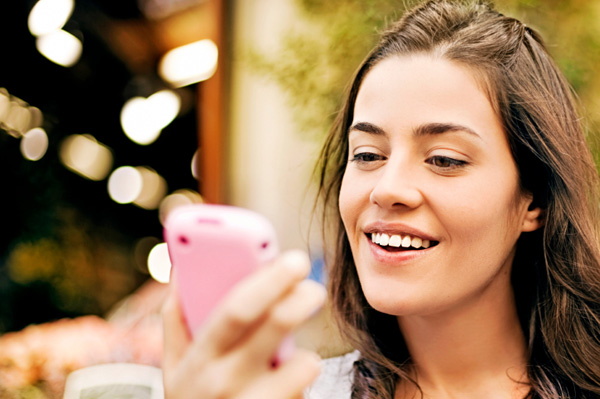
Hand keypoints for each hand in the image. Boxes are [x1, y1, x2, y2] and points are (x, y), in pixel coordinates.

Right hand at [162, 250, 325, 398]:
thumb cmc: (192, 397)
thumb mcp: (174, 364)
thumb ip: (176, 317)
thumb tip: (182, 267)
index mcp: (200, 356)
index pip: (236, 309)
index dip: (267, 280)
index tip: (291, 259)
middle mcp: (225, 381)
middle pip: (274, 327)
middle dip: (299, 298)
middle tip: (314, 285)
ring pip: (300, 367)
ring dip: (308, 352)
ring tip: (301, 354)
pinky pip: (303, 394)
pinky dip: (303, 380)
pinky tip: (291, 378)